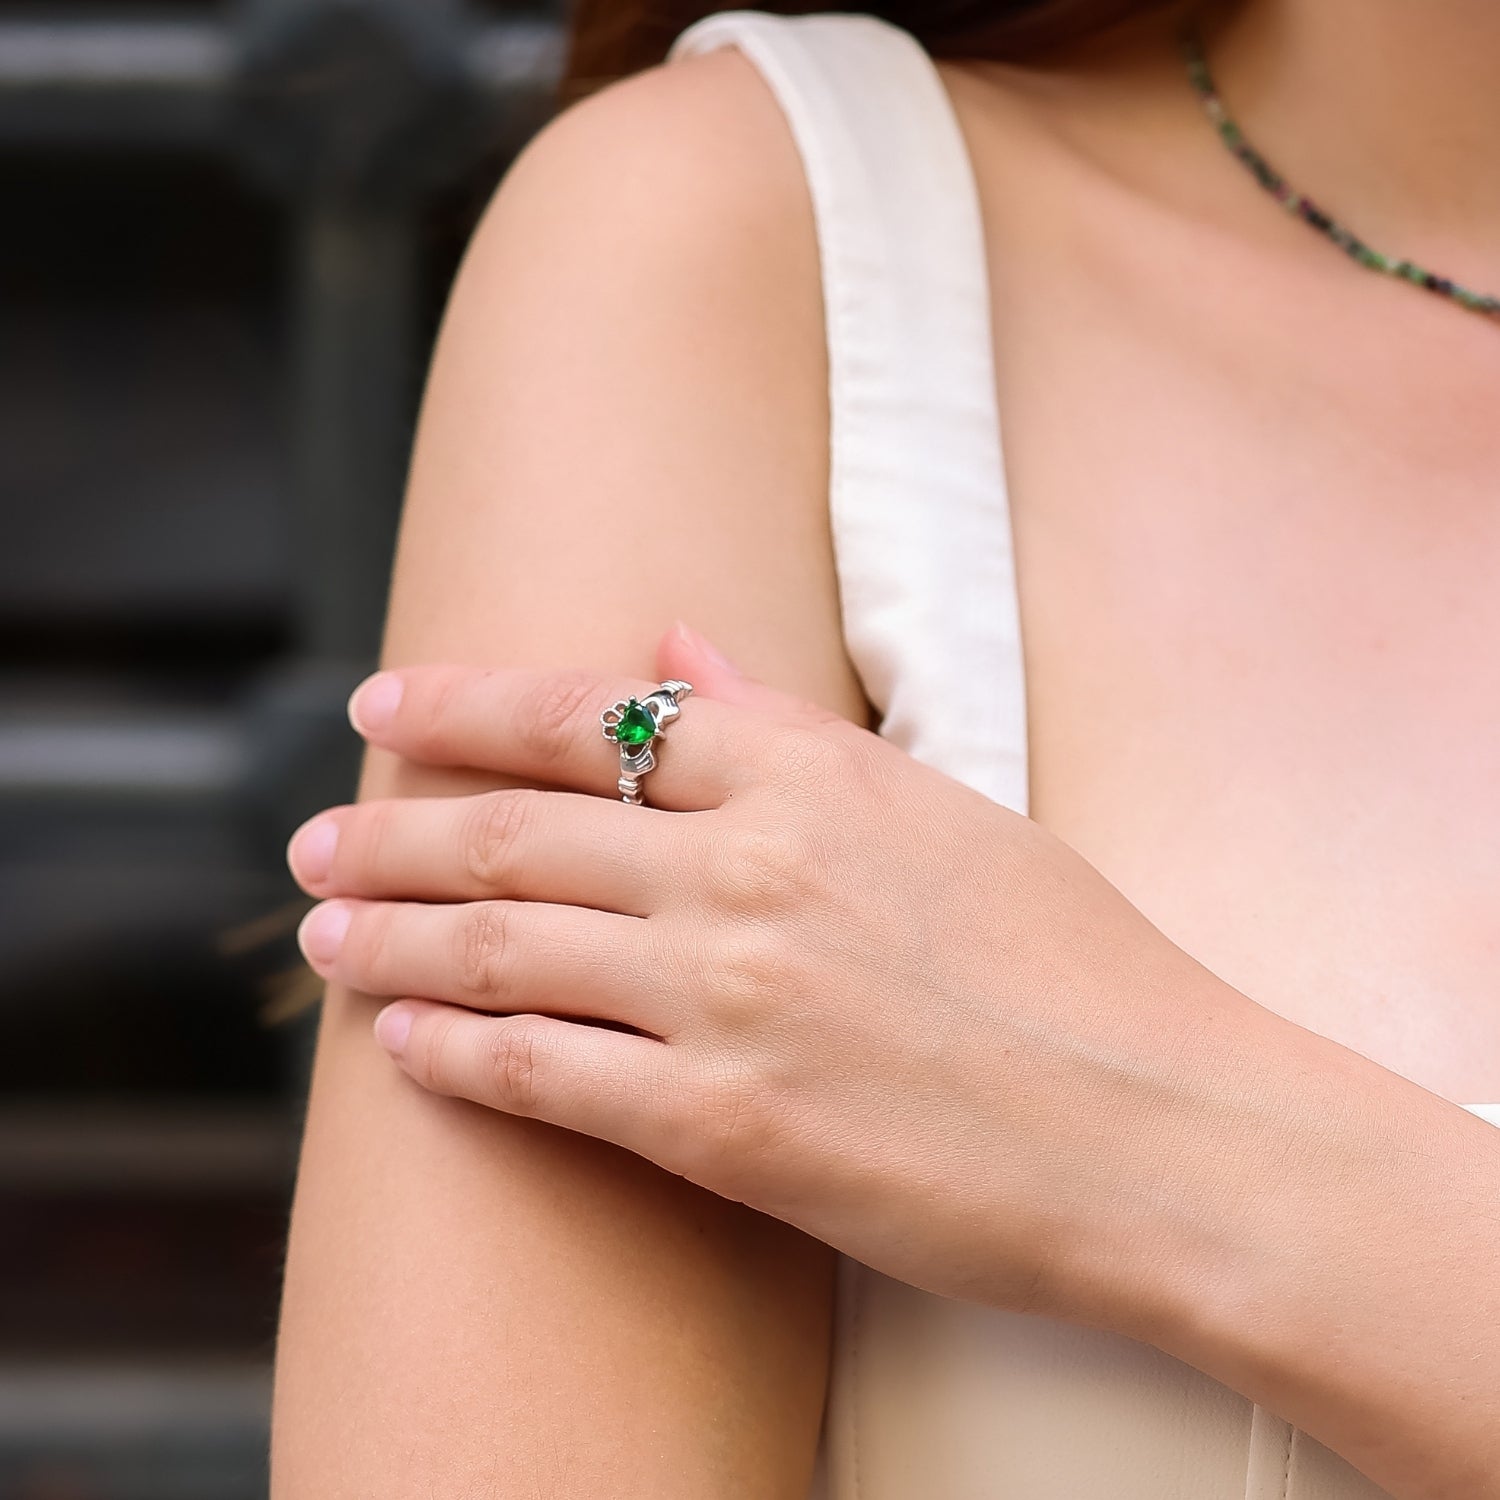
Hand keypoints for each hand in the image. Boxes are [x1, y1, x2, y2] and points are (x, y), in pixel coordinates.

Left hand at [287, 624, 1283, 1330]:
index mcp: (808, 774)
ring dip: (391, 933)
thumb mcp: (941, 806)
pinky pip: (545, 1072)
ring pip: (501, 944)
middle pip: (514, 828)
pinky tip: (400, 1039)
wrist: (1157, 1127)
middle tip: (313, 834)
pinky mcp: (722, 1124)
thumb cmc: (1073, 963)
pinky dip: (456, 1049)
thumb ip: (789, 727)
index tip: (385, 701)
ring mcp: (725, 996)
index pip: (593, 712)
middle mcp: (747, 870)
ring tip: (321, 926)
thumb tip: (676, 644)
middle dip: (392, 825)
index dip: (467, 701)